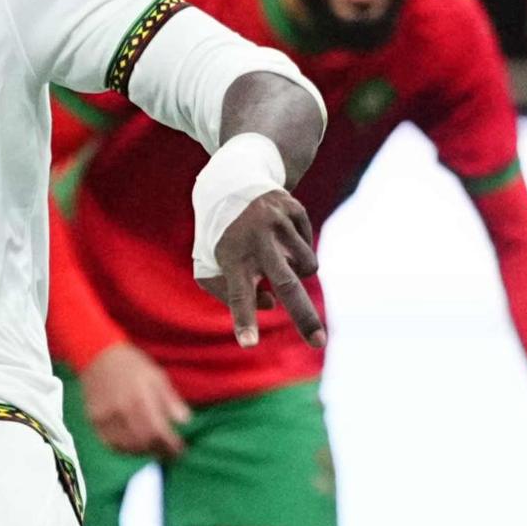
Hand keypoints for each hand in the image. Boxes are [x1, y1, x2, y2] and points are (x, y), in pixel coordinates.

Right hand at [81, 344, 194, 458]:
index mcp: (140, 397)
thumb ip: (171, 400)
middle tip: (169, 454)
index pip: (158, 431)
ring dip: (144, 452)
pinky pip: (111, 444)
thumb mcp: (157, 376)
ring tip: (154, 449)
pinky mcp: (94, 420)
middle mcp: (122, 409)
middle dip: (160, 451)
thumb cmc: (132, 365)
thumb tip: (185, 421)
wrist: (98, 355)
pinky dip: (126, 450)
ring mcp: (105, 417)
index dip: (171, 446)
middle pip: (144, 442)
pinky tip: (135, 447)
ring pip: (127, 446)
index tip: (180, 451)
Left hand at [204, 189, 323, 347]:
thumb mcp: (207, 264)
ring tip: (277, 256)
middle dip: (304, 317)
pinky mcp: (295, 210)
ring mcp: (279, 223)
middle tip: (319, 343)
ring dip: (298, 272)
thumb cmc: (219, 237)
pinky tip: (279, 236)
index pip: (237, 294)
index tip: (248, 344)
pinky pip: (309, 247)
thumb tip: (270, 304)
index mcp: (232, 257)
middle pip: (286, 285)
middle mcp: (257, 240)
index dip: (244, 319)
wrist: (231, 181)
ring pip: (308, 267)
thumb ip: (228, 293)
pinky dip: (297, 250)